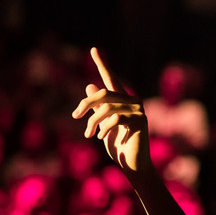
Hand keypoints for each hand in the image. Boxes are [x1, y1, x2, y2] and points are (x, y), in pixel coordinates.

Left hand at [72, 48, 150, 174]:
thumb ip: (98, 108)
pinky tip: (101, 137)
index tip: (93, 49)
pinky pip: (115, 119)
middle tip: (75, 115)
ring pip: (107, 107)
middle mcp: (132, 101)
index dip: (102, 64)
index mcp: (122, 100)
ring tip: (88, 134)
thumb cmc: (118, 146)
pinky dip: (104, 128)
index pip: (110, 78)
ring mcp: (137, 110)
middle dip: (86, 104)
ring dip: (93, 121)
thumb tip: (89, 86)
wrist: (133, 165)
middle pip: (103, 93)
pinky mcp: (140, 121)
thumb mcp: (103, 125)